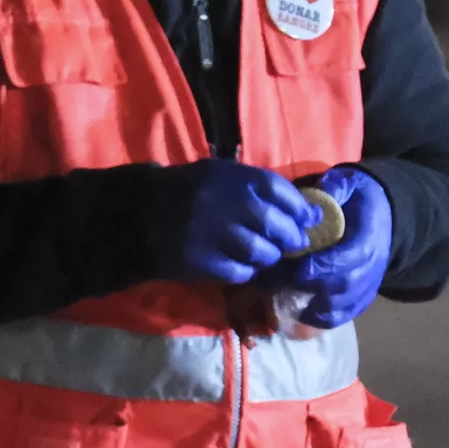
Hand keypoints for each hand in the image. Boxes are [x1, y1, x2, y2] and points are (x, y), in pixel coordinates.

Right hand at [177, 162, 324, 283]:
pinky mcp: (198, 259)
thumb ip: (260, 189)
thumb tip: (309, 211)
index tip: (307, 218)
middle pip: (272, 223)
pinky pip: (238, 271)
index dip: (298, 206)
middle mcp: (220, 200)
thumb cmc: (190, 193)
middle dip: (290, 236)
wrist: (139, 214)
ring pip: (258, 250)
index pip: (276, 188)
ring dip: (269, 256)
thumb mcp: (220, 176)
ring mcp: (208, 231)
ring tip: (265, 255)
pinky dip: (246, 271)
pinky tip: (241, 266)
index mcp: (228, 176)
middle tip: (293, 243)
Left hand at [276, 167, 393, 328]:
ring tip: (279, 299)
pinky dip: (318, 320)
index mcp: (369, 239)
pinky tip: (296, 314)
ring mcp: (367, 286)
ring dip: (310, 307)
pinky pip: (340, 316)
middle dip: (309, 288)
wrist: (383, 217)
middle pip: (343, 287)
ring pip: (341, 306)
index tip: (294, 266)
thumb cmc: (359, 200)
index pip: (348, 259)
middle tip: (276, 283)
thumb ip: (334, 188)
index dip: (321, 267)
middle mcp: (372, 267)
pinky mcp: (360, 298)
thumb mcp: (350, 184)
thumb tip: (316, 194)